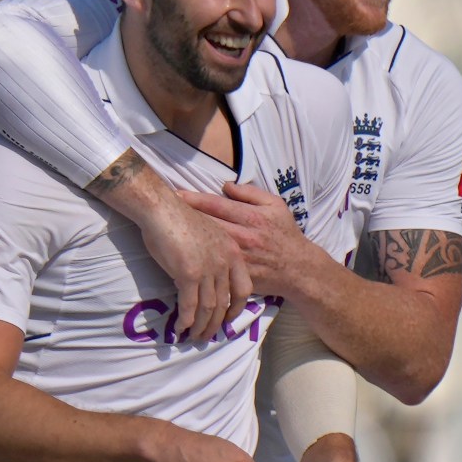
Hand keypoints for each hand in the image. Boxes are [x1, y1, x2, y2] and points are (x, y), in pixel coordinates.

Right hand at [139, 197, 252, 339]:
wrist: (163, 209)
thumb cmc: (180, 217)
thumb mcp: (208, 234)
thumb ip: (212, 255)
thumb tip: (205, 275)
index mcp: (232, 252)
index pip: (243, 288)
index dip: (237, 308)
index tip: (228, 319)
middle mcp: (224, 262)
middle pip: (226, 302)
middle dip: (217, 323)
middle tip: (208, 335)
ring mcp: (208, 269)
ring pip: (209, 308)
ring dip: (201, 326)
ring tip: (194, 336)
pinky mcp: (189, 274)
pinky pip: (189, 306)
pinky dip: (185, 320)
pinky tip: (179, 328)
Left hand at [178, 181, 306, 294]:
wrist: (298, 269)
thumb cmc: (285, 234)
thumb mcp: (276, 205)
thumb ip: (250, 193)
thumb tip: (225, 185)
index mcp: (252, 217)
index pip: (217, 205)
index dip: (195, 199)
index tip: (176, 193)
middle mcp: (244, 237)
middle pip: (208, 224)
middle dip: (185, 216)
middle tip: (163, 208)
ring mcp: (240, 258)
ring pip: (209, 246)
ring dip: (189, 238)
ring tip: (167, 230)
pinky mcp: (238, 276)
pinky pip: (215, 267)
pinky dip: (200, 261)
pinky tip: (184, 256)